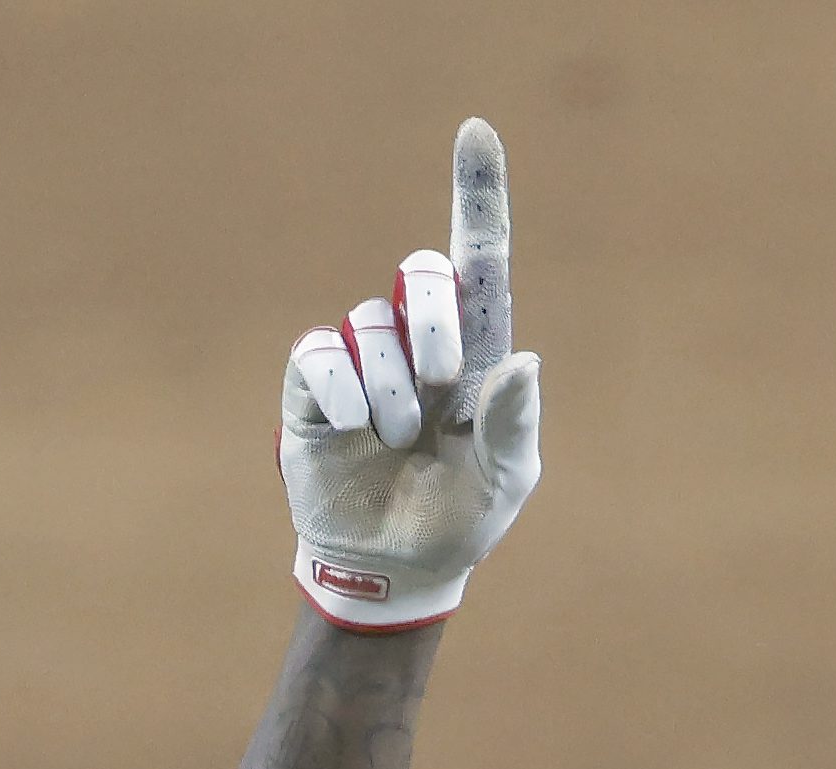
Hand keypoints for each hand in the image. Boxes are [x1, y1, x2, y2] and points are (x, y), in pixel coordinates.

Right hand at [277, 118, 542, 630]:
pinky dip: (341, 388)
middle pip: (421, 271)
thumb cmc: (462, 517)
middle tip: (442, 381)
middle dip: (433, 316)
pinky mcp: (313, 392)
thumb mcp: (506, 481)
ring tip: (398, 441)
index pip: (479, 260)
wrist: (397, 569)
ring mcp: (363, 364)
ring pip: (370, 323)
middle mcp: (417, 343)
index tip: (475, 131)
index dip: (477, 194)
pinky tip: (355, 427)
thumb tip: (522, 362)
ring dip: (391, 387)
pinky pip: (317, 354)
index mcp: (476, 353)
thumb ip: (515, 424)